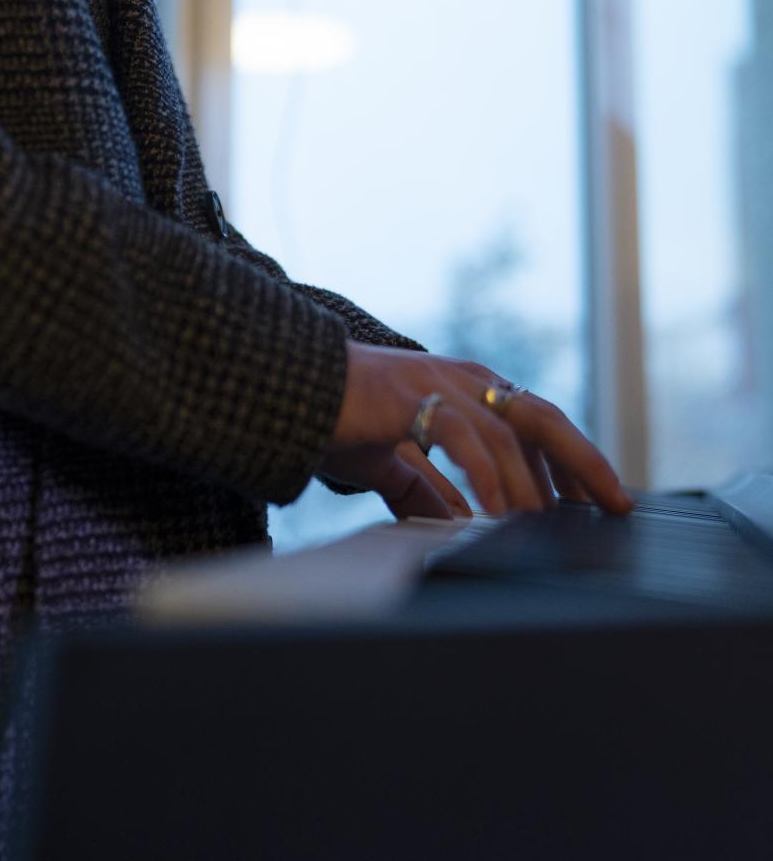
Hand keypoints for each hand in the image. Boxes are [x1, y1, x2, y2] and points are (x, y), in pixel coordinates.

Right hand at [320, 343, 632, 519]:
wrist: (287, 388)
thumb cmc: (337, 420)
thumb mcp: (390, 463)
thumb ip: (424, 490)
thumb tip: (455, 525)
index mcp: (465, 388)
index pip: (537, 422)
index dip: (573, 459)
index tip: (599, 499)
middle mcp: (463, 379)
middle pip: (543, 417)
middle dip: (585, 462)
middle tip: (617, 503)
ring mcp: (439, 383)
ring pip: (510, 430)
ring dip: (535, 482)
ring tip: (550, 526)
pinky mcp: (412, 398)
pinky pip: (464, 436)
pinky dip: (487, 475)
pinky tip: (497, 512)